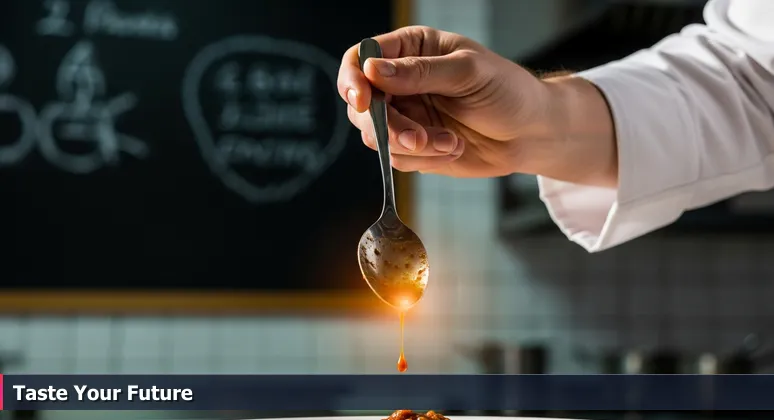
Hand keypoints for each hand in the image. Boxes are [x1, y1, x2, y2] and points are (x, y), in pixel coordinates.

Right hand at [337, 26, 616, 184]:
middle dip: (389, 127)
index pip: (361, 58)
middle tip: (419, 139)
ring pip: (377, 138)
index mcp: (411, 50)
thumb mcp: (468, 72)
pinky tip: (453, 148)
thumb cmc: (507, 90)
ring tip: (450, 142)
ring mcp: (405, 117)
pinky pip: (398, 159)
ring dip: (413, 146)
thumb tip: (372, 70)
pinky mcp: (413, 147)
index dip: (354, 80)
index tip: (364, 101)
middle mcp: (401, 82)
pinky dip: (425, 159)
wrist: (531, 133)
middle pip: (362, 105)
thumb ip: (420, 72)